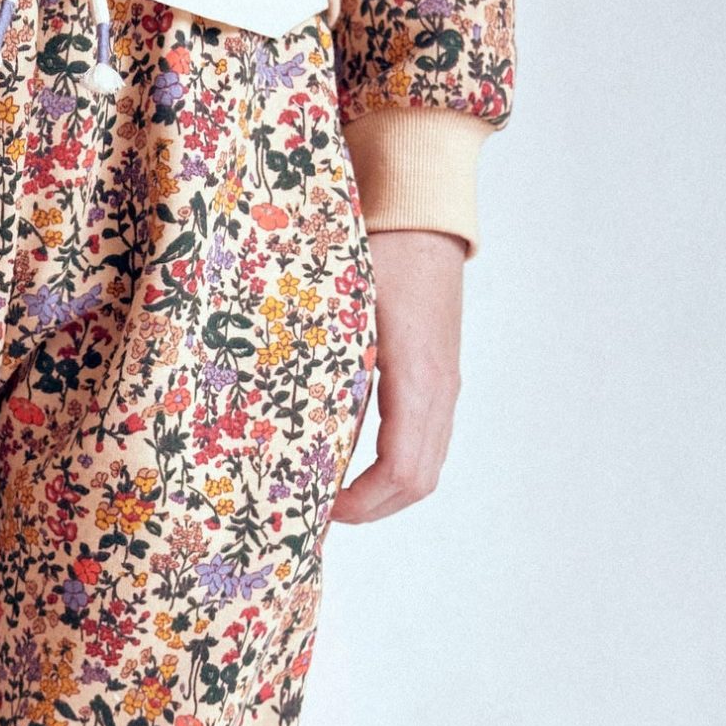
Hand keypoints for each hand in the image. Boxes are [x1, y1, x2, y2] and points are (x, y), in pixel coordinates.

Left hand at [332, 228, 465, 524]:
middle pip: (418, 482)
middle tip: (317, 510)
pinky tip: (351, 457)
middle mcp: (440, 390)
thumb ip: (319, 370)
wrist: (420, 215)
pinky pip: (426, 440)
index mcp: (416, 381)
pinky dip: (394, 464)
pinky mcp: (441, 377)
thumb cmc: (377, 254)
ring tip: (333, 491)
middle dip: (370, 509)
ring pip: (427, 465)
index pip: (400, 472)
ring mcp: (445, 385)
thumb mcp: (340, 315)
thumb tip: (279, 423)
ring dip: (384, 491)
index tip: (317, 508)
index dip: (360, 505)